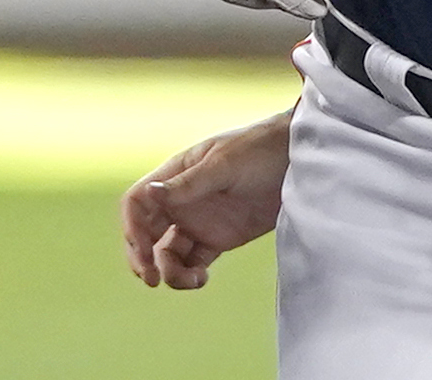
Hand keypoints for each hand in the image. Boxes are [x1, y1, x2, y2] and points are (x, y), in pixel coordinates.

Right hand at [122, 109, 292, 288]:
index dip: (132, 227)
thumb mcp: (223, 165)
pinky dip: (190, 275)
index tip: (143, 251)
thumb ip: (187, 184)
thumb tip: (148, 194)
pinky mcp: (219, 238)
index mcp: (176, 175)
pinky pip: (193, 262)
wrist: (299, 160)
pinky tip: (202, 279)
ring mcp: (199, 219)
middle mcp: (181, 199)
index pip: (138, 202)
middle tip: (151, 279)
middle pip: (145, 231)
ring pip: (167, 252)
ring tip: (192, 281)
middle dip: (141, 257)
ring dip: (169, 271)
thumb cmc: (259, 149)